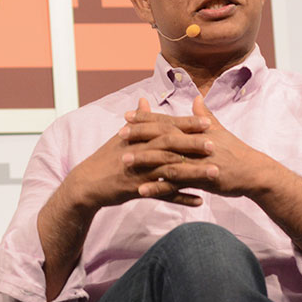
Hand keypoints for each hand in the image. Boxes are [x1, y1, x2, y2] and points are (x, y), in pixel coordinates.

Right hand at [63, 98, 212, 210]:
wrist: (87, 184)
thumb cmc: (106, 159)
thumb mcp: (121, 137)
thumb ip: (138, 120)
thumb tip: (144, 100)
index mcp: (139, 137)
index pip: (166, 126)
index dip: (186, 124)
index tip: (207, 121)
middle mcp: (140, 151)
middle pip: (170, 145)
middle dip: (193, 144)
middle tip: (215, 144)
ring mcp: (139, 171)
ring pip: (170, 170)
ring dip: (194, 172)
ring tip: (215, 173)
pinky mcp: (137, 190)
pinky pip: (163, 195)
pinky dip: (182, 198)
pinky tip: (200, 201)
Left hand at [125, 96, 278, 199]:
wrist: (254, 172)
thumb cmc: (237, 151)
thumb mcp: (220, 130)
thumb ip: (205, 114)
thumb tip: (197, 97)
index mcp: (197, 130)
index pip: (167, 120)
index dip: (147, 118)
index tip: (127, 115)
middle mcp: (195, 142)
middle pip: (163, 136)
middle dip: (140, 134)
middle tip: (119, 134)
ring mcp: (198, 160)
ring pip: (167, 158)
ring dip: (144, 160)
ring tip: (124, 161)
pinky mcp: (201, 179)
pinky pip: (176, 183)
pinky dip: (158, 186)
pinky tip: (142, 190)